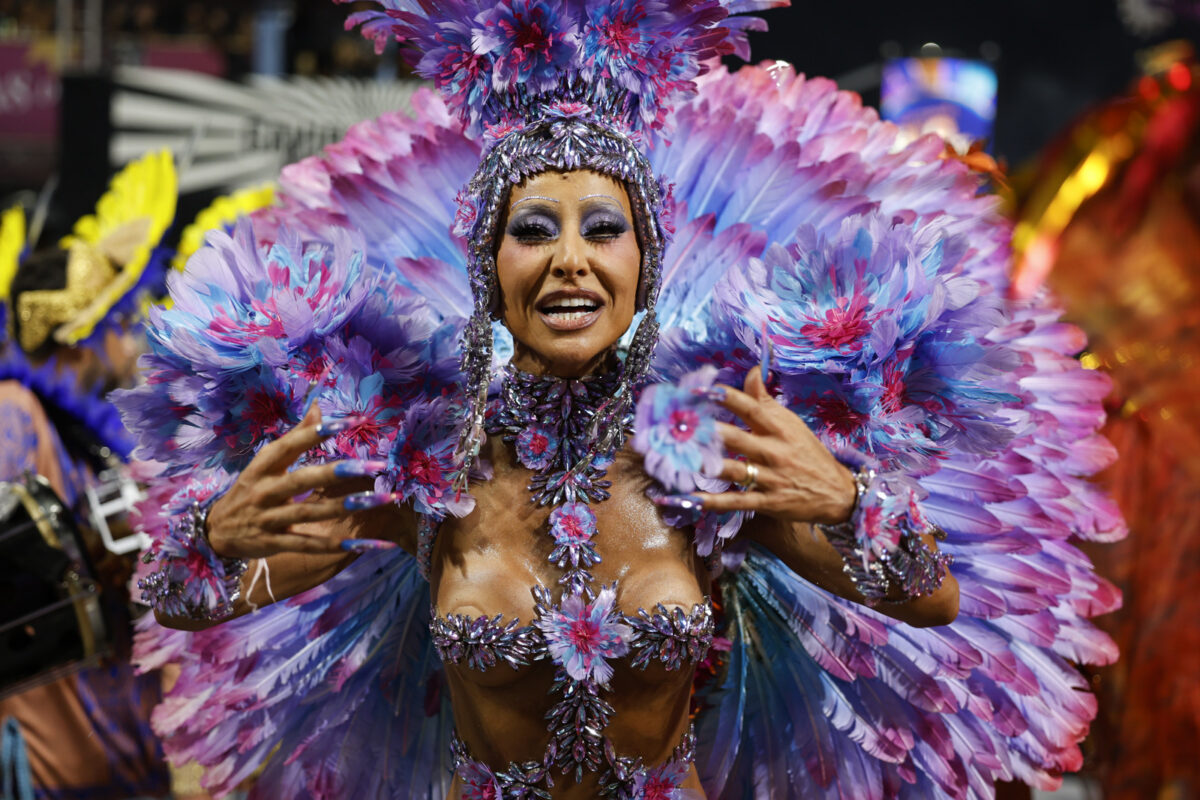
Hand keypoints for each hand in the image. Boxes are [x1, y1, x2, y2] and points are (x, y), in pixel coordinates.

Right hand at [205, 403, 388, 558]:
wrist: (216, 532)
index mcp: (263, 467)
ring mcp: (269, 519)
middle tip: (372, 466)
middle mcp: (265, 491)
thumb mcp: (265, 463)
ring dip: (346, 507)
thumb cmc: (250, 490)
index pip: (289, 446)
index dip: (314, 434)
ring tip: (378, 500)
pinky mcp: (274, 543)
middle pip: (302, 480)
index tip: (347, 421)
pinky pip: (309, 545)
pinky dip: (335, 545)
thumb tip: (318, 405)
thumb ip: (295, 436)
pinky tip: (362, 544)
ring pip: (310, 512)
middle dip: (337, 473)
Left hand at [686, 368, 856, 524]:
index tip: (703, 389)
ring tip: (682, 460)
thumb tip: (752, 371)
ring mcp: (770, 477)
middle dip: (711, 432)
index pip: (751, 408)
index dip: (727, 398)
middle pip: (738, 438)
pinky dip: (715, 501)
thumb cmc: (807, 452)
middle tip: (683, 425)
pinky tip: (692, 499)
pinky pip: (738, 501)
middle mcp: (773, 451)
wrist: (837, 492)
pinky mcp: (769, 502)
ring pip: (736, 469)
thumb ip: (765, 400)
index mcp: (778, 428)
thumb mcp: (790, 423)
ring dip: (708, 465)